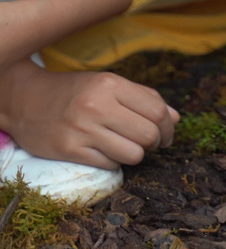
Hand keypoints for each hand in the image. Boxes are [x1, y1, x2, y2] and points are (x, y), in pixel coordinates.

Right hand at [1, 60, 179, 168]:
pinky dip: (114, 160)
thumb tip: (176, 118)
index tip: (167, 132)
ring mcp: (83, 129)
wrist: (26, 100)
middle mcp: (97, 105)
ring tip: (126, 144)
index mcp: (109, 84)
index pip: (157, 109)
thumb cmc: (73, 91)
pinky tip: (105, 150)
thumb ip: (142, 97)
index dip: (169, 124)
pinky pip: (112, 165)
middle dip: (156, 142)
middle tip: (151, 142)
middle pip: (149, 134)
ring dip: (136, 153)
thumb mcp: (107, 84)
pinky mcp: (71, 150)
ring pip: (134, 154)